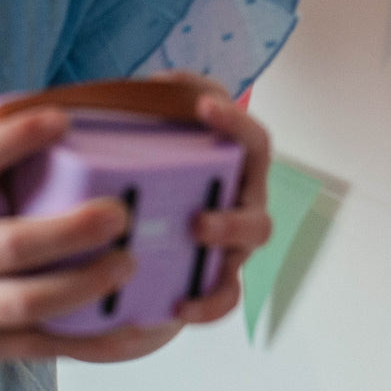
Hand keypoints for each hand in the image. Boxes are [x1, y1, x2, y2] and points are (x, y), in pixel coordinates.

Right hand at [0, 107, 174, 390]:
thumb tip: (69, 118)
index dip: (12, 138)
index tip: (62, 118)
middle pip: (8, 246)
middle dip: (68, 231)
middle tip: (119, 213)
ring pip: (28, 303)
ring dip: (85, 285)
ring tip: (129, 264)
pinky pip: (52, 348)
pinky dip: (102, 343)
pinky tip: (143, 330)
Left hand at [172, 82, 272, 324]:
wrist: (131, 225)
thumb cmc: (155, 170)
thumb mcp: (153, 133)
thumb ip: (159, 103)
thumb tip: (157, 83)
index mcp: (235, 168)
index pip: (253, 142)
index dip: (235, 124)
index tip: (206, 107)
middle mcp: (242, 205)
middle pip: (258, 214)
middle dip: (231, 217)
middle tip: (196, 220)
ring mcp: (232, 244)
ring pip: (248, 250)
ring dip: (225, 246)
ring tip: (190, 247)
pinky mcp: (213, 280)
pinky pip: (224, 297)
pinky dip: (208, 305)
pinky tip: (178, 307)